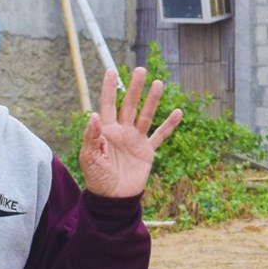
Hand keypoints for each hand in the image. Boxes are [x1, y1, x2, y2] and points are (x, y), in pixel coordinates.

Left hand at [80, 66, 181, 198]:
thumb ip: (91, 136)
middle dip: (134, 87)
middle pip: (129, 104)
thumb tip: (93, 115)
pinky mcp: (147, 151)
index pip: (107, 104)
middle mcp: (121, 131)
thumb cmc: (97, 178)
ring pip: (145, 115)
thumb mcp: (89, 158)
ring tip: (158, 83)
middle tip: (140, 70)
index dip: (108, 88)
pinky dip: (169, 125)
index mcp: (105, 130)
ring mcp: (135, 140)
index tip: (110, 71)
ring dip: (152, 100)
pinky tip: (178, 112)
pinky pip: (160, 135)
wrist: (113, 198)